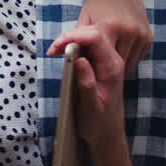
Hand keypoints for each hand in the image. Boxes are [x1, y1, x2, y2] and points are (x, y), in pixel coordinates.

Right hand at [47, 25, 127, 150]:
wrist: (108, 133)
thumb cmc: (99, 124)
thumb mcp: (90, 108)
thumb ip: (86, 84)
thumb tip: (79, 60)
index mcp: (112, 69)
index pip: (96, 39)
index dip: (74, 36)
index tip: (56, 48)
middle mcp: (113, 61)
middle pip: (93, 32)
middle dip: (70, 35)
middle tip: (52, 51)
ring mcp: (108, 61)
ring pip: (90, 36)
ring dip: (71, 39)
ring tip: (55, 52)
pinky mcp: (101, 63)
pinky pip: (88, 46)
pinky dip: (73, 45)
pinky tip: (63, 54)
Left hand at [76, 0, 151, 67]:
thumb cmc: (96, 3)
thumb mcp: (83, 20)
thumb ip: (72, 39)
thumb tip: (53, 54)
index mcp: (109, 27)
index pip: (101, 60)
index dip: (95, 69)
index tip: (90, 74)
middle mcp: (128, 31)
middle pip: (117, 65)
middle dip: (107, 70)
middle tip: (98, 73)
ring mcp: (141, 34)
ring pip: (129, 64)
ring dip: (119, 67)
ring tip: (108, 65)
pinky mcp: (148, 37)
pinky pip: (138, 57)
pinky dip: (128, 59)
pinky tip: (119, 54)